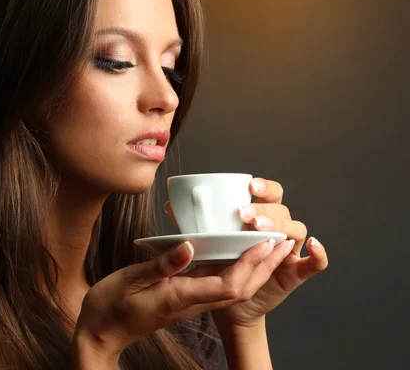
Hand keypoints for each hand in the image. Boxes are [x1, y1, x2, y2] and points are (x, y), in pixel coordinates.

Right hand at [72, 231, 292, 362]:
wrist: (101, 333)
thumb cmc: (110, 308)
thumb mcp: (131, 280)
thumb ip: (162, 264)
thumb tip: (188, 245)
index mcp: (181, 297)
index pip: (228, 285)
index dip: (250, 265)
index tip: (263, 242)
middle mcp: (190, 302)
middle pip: (239, 289)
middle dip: (264, 266)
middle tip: (282, 241)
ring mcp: (187, 302)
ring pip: (231, 287)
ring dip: (254, 268)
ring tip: (268, 244)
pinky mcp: (182, 298)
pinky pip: (215, 284)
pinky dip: (232, 268)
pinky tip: (233, 252)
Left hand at [164, 177, 328, 328]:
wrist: (228, 304)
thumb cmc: (218, 267)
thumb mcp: (204, 244)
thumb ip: (191, 226)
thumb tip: (170, 207)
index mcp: (259, 218)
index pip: (270, 194)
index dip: (265, 187)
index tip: (249, 185)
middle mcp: (277, 230)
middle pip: (283, 209)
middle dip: (266, 209)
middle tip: (245, 214)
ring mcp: (288, 251)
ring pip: (296, 230)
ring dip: (281, 226)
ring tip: (260, 230)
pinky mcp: (295, 273)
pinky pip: (315, 263)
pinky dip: (318, 254)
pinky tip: (312, 246)